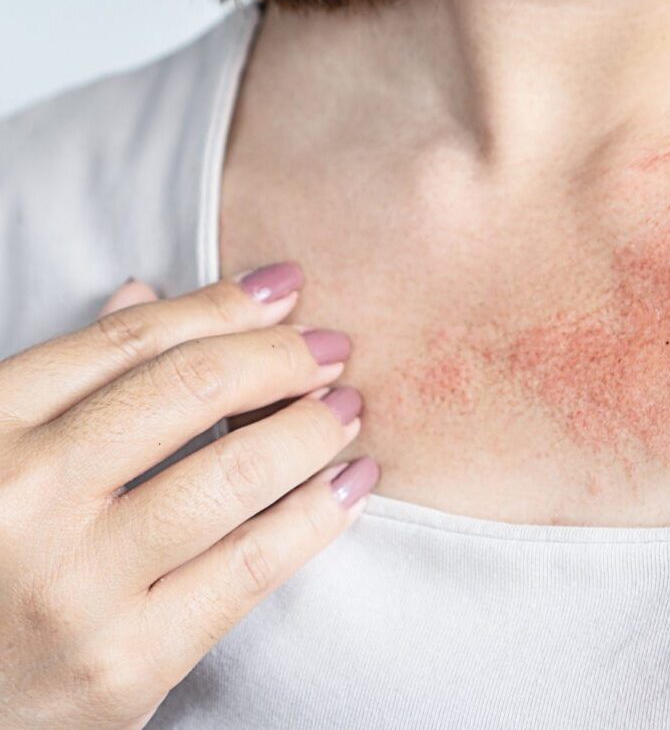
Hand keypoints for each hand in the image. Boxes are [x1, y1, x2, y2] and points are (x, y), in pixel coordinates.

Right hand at [0, 263, 379, 728]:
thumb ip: (69, 379)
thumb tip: (147, 293)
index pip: (132, 341)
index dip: (224, 303)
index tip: (285, 287)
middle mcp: (23, 500)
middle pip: (192, 388)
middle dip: (281, 355)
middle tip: (331, 347)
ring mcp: (74, 589)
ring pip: (236, 473)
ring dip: (312, 428)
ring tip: (347, 410)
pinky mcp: (125, 666)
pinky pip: (253, 566)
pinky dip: (320, 514)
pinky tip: (353, 483)